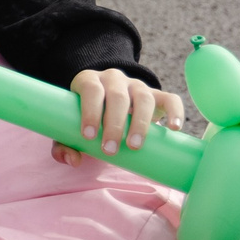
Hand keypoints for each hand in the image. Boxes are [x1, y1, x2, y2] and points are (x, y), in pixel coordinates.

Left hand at [53, 69, 185, 164]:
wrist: (106, 99)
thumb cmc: (86, 115)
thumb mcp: (69, 124)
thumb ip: (64, 142)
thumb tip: (72, 160)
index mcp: (90, 81)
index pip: (91, 90)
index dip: (90, 111)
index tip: (89, 136)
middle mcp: (114, 79)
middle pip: (117, 97)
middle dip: (114, 124)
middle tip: (110, 150)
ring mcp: (137, 85)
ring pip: (143, 98)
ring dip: (140, 123)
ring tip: (135, 146)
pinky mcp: (157, 95)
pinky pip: (170, 99)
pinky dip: (175, 112)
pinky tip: (174, 129)